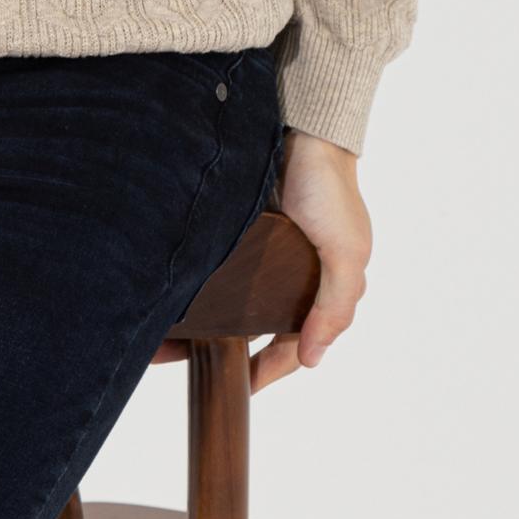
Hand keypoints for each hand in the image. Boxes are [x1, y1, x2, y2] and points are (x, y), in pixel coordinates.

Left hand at [149, 127, 370, 388]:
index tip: (243, 388)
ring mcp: (260, 251)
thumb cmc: (331, 190)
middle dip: (231, 349)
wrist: (303, 130)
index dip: (270, 369)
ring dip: (208, 321)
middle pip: (257, 327)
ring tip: (175, 339)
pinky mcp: (234, 228)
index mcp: (319, 287)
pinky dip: (196, 285)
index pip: (292, 344)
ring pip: (232, 301)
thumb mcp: (345, 252)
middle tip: (196, 366)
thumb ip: (334, 306)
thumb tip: (313, 358)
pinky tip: (173, 297)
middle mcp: (287, 273)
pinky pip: (213, 267)